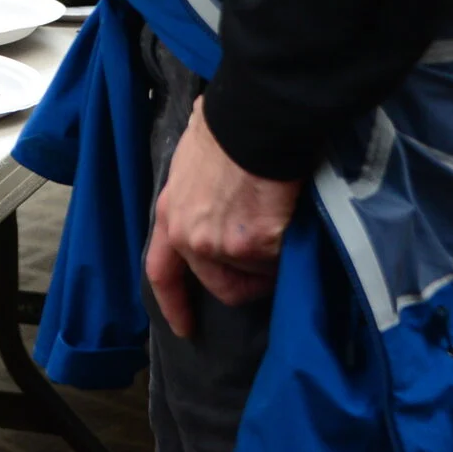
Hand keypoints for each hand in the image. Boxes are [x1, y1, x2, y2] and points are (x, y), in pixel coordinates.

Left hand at [143, 98, 297, 337]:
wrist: (253, 124)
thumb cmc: (225, 132)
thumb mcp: (190, 166)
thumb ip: (194, 196)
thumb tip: (213, 201)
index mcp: (169, 215)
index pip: (161, 272)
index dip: (173, 303)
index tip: (184, 328)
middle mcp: (190, 238)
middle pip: (220, 285)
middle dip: (246, 280)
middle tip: (267, 260)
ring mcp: (223, 246)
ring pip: (257, 275)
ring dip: (271, 261)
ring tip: (279, 222)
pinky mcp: (259, 248)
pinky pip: (282, 263)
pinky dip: (291, 249)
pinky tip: (292, 219)